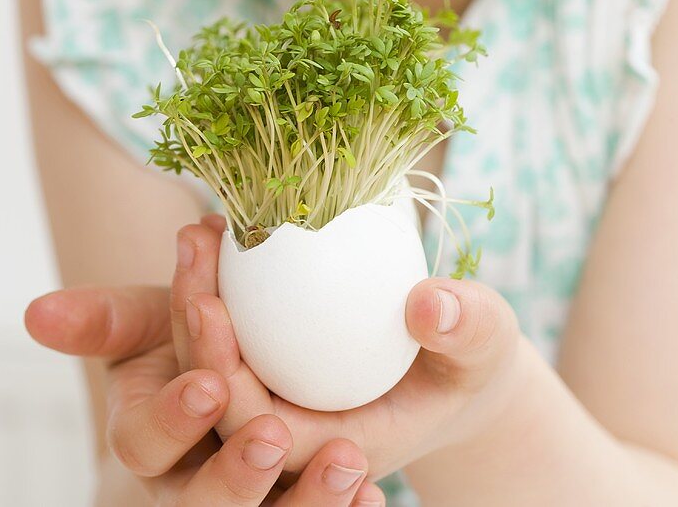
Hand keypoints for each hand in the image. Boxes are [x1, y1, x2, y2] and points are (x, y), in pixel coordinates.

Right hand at [24, 266, 384, 502]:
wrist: (257, 344)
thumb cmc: (197, 325)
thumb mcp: (150, 317)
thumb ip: (106, 316)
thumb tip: (37, 312)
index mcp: (146, 438)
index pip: (146, 442)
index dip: (173, 417)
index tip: (210, 383)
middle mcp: (186, 481)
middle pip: (199, 506)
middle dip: (232, 477)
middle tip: (273, 436)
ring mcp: (238, 494)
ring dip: (304, 502)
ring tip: (347, 460)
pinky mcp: (284, 499)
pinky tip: (372, 493)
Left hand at [172, 216, 530, 485]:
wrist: (460, 360)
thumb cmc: (474, 357)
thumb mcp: (485, 342)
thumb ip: (467, 328)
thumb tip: (428, 304)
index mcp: (336, 448)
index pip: (259, 430)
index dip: (223, 378)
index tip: (211, 306)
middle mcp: (294, 431)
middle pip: (215, 400)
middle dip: (192, 331)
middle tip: (194, 249)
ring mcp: (278, 396)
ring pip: (210, 365)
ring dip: (194, 300)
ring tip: (198, 231)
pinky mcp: (271, 363)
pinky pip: (231, 334)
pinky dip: (218, 284)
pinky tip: (217, 229)